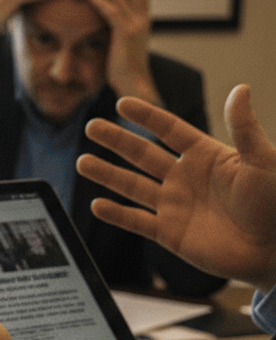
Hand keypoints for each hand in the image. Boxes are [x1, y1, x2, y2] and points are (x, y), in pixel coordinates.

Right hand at [78, 85, 275, 291]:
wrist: (275, 249)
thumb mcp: (263, 160)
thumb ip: (245, 128)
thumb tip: (240, 89)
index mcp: (206, 155)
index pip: (170, 130)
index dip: (146, 117)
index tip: (122, 103)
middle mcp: (184, 178)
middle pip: (142, 155)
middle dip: (116, 141)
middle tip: (91, 127)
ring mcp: (174, 205)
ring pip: (132, 186)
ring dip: (107, 174)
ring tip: (83, 162)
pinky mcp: (169, 233)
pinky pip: (136, 221)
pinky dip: (116, 214)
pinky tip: (97, 205)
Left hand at [86, 0, 161, 103]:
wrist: (135, 85)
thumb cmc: (125, 69)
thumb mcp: (125, 43)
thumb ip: (121, 29)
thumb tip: (111, 22)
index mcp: (144, 19)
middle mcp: (142, 18)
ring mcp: (135, 25)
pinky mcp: (125, 35)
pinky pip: (112, 13)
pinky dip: (101, 1)